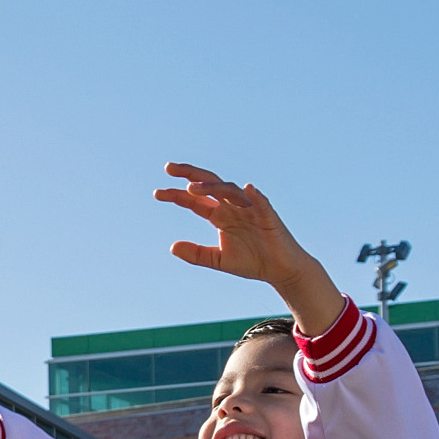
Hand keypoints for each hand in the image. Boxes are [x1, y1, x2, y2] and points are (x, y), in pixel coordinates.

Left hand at [160, 165, 342, 335]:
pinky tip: (246, 188)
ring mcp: (251, 209)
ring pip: (230, 191)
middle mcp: (233, 207)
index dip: (177, 195)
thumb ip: (196, 254)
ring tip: (192, 188)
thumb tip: (172, 247)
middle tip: (169, 167)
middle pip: (210, 184)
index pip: (195, 200)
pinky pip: (261, 202)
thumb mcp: (218, 260)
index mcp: (220, 215)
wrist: (280, 271)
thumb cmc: (252, 261)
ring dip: (212, 187)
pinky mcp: (269, 216)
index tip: (157, 193)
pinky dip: (254, 195)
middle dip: (190, 174)